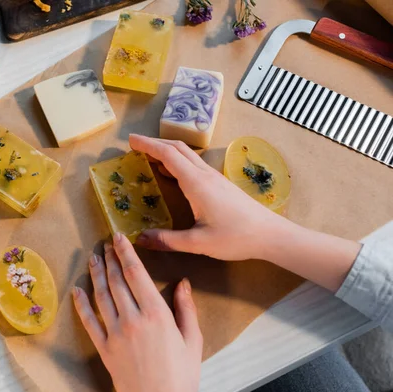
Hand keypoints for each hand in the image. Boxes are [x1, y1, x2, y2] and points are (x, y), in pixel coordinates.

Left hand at [73, 233, 201, 391]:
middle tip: (105, 244)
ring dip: (95, 275)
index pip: (136, 274)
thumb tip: (183, 283)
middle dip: (110, 259)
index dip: (125, 252)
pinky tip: (77, 291)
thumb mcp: (193, 340)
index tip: (119, 237)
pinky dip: (82, 305)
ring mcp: (116, 333)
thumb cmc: (181, 376)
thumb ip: (186, 309)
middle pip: (116, 281)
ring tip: (93, 258)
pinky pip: (89, 322)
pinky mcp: (104, 348)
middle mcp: (133, 319)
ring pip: (101, 296)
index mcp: (157, 314)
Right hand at [129, 134, 360, 291]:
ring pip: (187, 154)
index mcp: (196, 183)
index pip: (168, 155)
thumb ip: (168, 240)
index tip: (130, 141)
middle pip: (177, 148)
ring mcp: (213, 177)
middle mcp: (204, 174)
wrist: (270, 235)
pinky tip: (171, 174)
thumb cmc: (236, 237)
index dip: (147, 145)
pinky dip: (177, 161)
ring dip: (166, 150)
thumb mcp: (198, 243)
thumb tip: (140, 239)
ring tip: (148, 157)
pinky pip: (193, 164)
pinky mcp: (219, 184)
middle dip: (154, 143)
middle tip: (135, 145)